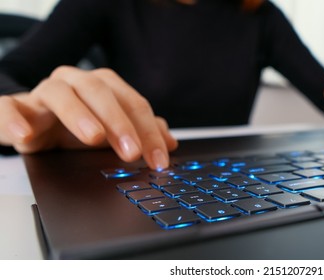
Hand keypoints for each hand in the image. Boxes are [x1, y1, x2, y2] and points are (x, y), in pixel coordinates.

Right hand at [0, 66, 177, 169]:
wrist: (31, 124)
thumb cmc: (76, 127)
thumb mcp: (112, 132)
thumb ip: (141, 132)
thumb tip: (170, 142)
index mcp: (101, 85)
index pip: (132, 103)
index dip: (149, 131)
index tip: (159, 159)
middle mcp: (73, 82)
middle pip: (100, 92)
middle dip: (120, 122)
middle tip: (132, 152)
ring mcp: (42, 93)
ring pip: (60, 93)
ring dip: (78, 115)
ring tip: (93, 137)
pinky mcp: (15, 108)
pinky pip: (8, 107)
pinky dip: (15, 118)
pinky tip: (26, 134)